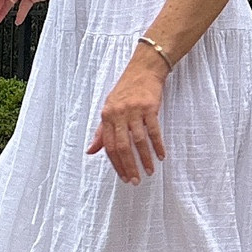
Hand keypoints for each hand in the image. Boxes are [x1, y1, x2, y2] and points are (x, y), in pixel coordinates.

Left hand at [88, 49, 168, 183]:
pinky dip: (157, 145)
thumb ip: (101, 132)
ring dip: (145, 158)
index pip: (109, 146)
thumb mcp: (109, 109)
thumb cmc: (125, 91)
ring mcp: (134, 110)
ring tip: (150, 171)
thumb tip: (90, 151)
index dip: (116, 164)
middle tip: (136, 180)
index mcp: (106, 116)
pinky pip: (153, 131)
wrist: (143, 70)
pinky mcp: (149, 107)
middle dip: (129, 166)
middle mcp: (118, 114)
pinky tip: (161, 156)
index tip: (124, 177)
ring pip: (138, 140)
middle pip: (122, 146)